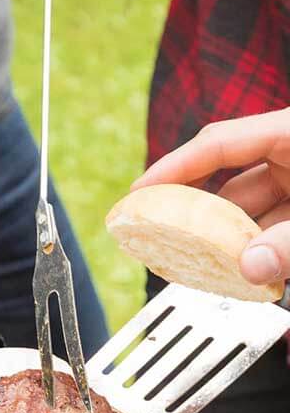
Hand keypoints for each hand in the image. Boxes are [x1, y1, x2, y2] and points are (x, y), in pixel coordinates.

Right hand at [135, 107, 289, 286]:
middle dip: (197, 216)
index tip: (138, 194)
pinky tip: (241, 269)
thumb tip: (250, 269)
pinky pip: (273, 222)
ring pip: (252, 208)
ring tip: (202, 268)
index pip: (218, 143)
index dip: (173, 168)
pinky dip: (257, 246)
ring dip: (229, 241)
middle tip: (158, 237)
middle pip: (230, 180)